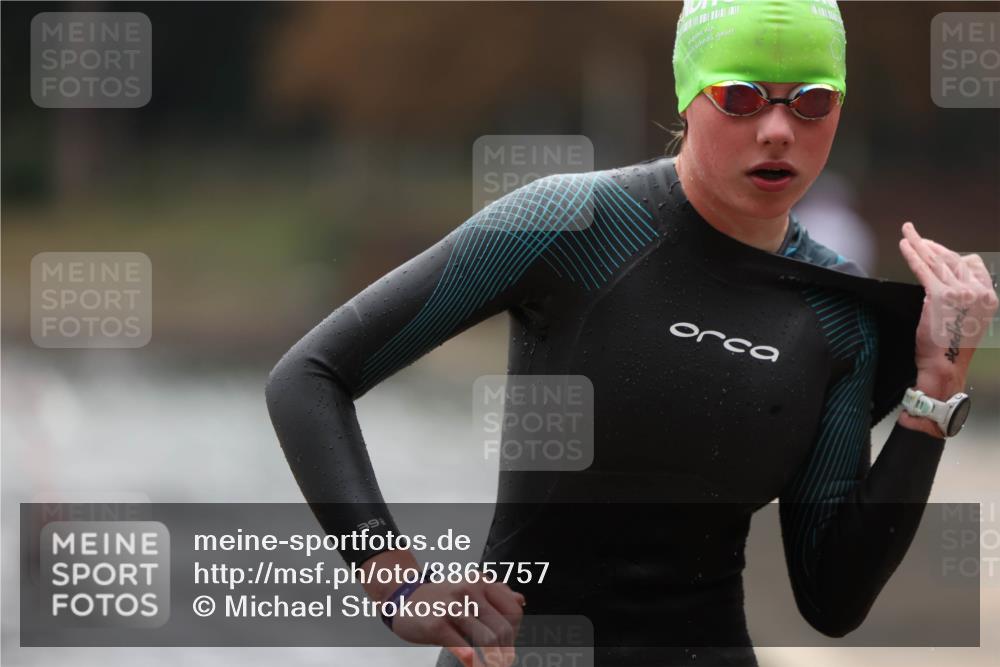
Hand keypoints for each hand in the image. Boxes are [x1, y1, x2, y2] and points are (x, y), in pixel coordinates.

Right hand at [389, 581, 525, 666]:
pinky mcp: (437, 624)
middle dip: (505, 652)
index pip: (512, 611)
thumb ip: (496, 593)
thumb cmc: (438, 598)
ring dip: (492, 661)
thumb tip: (521, 600)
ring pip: (486, 640)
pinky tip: (473, 664)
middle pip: (502, 628)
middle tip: (501, 663)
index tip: (508, 646)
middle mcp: (469, 591)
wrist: (403, 598)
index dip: (515, 633)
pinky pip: (462, 647)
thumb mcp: (468, 588)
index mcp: (480, 582)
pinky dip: (473, 661)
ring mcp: (453, 607)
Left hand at [898, 221, 997, 391]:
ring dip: (920, 244)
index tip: (936, 250)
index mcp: (987, 296)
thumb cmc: (949, 345)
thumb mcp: (966, 318)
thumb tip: (942, 281)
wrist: (944, 366)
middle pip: (952, 259)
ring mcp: (959, 291)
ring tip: (907, 232)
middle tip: (916, 235)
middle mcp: (976, 291)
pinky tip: (904, 244)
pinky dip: (912, 254)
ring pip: (936, 261)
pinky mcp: (939, 295)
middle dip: (932, 246)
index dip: (952, 255)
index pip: (972, 264)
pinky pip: (923, 268)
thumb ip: (961, 297)